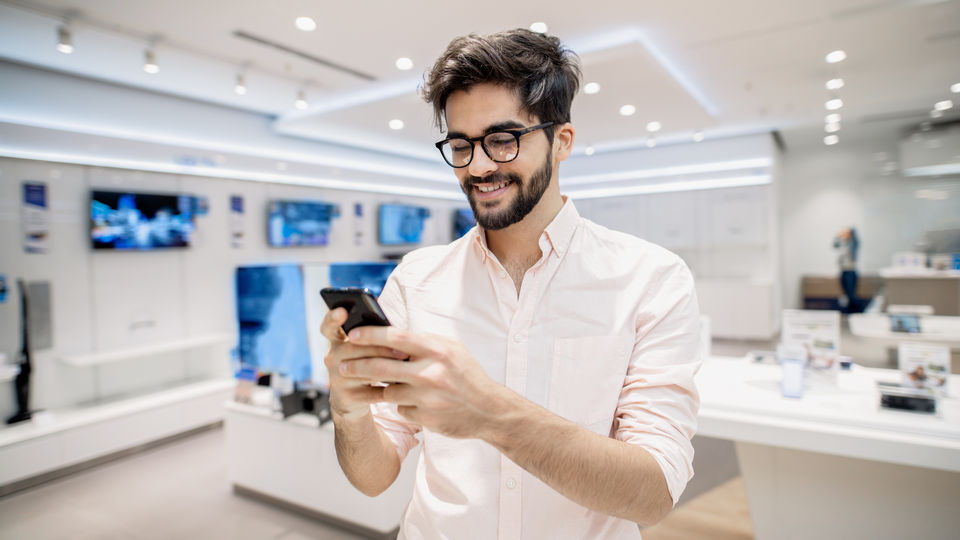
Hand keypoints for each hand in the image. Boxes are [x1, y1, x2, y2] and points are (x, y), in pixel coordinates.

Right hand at [320, 308, 406, 420]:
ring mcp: (336, 378)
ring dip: (386, 368)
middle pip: (353, 348)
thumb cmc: (367, 363)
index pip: (329, 326)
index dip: (333, 318)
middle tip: (403, 351)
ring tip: (405, 366)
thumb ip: (374, 337)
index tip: (342, 311)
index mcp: (337, 340)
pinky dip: (388, 390)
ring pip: (362, 370)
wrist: (354, 399)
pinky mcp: (346, 397)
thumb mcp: (368, 348)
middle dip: (380, 349)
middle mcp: (332, 357)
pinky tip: (402, 387)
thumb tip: (398, 331)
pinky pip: (370, 392)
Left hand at [340, 325, 503, 438]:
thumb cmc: (467, 375)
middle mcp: (430, 372)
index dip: (370, 335)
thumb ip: (423, 342)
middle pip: (380, 367)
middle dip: (356, 365)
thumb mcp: (451, 350)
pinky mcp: (424, 417)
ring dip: (379, 387)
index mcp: (437, 350)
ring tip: (372, 383)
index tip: (352, 334)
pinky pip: (399, 408)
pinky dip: (400, 404)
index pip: (395, 338)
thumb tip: (389, 335)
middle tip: (341, 364)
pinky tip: (412, 401)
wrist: (489, 410)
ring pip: (387, 390)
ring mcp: (426, 397)